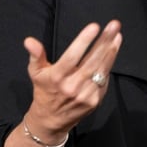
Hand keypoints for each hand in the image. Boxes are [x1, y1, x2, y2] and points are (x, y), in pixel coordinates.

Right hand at [23, 20, 122, 139]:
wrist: (51, 120)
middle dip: (104, 41)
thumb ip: (35, 55)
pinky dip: (109, 65)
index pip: (72, 56)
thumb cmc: (44, 91)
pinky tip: (112, 51)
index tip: (94, 26)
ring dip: (111, 51)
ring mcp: (85, 95)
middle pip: (92, 60)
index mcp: (57, 77)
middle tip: (114, 25)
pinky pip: (104, 80)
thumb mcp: (35, 73)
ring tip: (117, 35)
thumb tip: (29, 40)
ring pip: (102, 69)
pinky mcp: (95, 100)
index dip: (84, 41)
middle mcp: (72, 86)